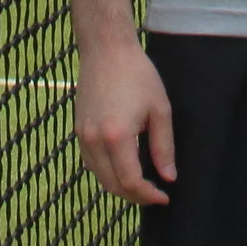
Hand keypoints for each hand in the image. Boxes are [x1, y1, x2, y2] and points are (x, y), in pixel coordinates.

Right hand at [73, 38, 174, 205]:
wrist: (106, 49)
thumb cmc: (137, 74)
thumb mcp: (159, 109)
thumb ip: (164, 147)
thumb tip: (168, 177)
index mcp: (116, 136)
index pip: (130, 182)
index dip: (148, 196)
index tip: (164, 197)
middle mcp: (94, 140)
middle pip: (113, 185)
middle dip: (135, 196)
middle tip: (155, 194)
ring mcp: (82, 135)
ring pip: (99, 177)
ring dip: (120, 186)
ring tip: (141, 183)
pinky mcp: (78, 128)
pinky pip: (91, 162)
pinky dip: (106, 172)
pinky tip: (122, 166)